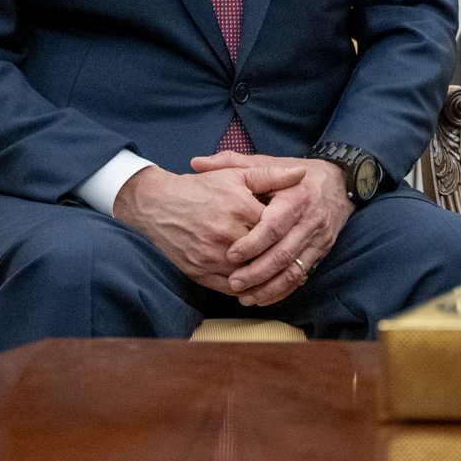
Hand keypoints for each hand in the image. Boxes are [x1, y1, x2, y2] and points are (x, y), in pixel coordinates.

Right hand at [114, 160, 304, 293]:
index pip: (276, 226)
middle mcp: (226, 234)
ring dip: (264, 276)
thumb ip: (270, 175)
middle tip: (292, 255)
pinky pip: (230, 288)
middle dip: (278, 254)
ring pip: (250, 274)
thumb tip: (302, 173)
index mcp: (239, 207)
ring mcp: (212, 256)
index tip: (294, 231)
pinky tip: (255, 282)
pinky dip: (245, 288)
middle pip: (265, 252)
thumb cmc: (200, 188)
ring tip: (278, 272)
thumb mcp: (235, 176)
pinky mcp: (200, 273)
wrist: (158, 204)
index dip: (286, 229)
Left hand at [189, 152, 353, 307]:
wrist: (341, 182)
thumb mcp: (268, 163)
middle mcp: (310, 220)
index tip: (230, 254)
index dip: (252, 243)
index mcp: (295, 196)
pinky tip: (263, 297)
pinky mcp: (322, 252)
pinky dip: (282, 290)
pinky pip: (302, 276)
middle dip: (257, 272)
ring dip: (268, 287)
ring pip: (294, 270)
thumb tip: (196, 163)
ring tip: (244, 296)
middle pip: (283, 253)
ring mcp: (318, 239)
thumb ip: (232, 163)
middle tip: (233, 283)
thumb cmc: (298, 174)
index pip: (274, 226)